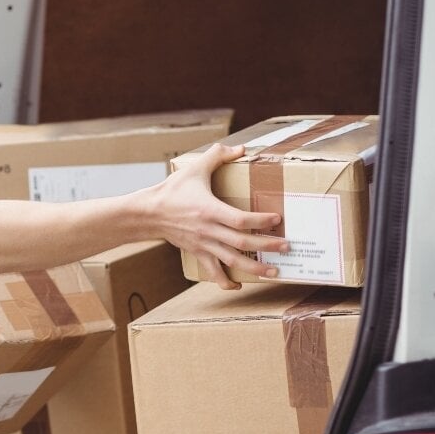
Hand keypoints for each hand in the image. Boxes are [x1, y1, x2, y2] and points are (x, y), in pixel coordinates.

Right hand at [146, 143, 286, 289]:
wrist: (148, 213)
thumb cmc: (171, 190)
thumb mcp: (194, 169)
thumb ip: (217, 156)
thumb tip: (240, 148)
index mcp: (209, 209)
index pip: (240, 219)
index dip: (260, 221)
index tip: (277, 219)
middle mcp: (208, 230)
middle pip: (242, 242)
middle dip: (267, 246)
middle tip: (286, 247)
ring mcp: (203, 244)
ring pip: (232, 260)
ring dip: (254, 268)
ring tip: (274, 271)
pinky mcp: (198, 252)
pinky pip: (213, 272)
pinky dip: (225, 281)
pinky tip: (237, 285)